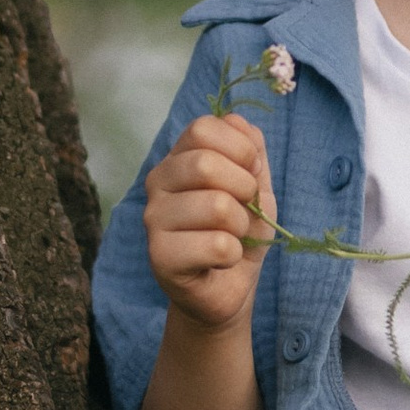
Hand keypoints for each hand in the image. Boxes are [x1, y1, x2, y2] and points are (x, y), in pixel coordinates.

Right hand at [145, 111, 277, 335]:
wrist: (228, 285)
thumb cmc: (238, 230)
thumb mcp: (255, 184)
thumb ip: (250, 150)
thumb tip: (240, 124)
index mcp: (178, 157)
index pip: (203, 128)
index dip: (240, 148)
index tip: (251, 171)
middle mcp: (158, 182)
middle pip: (205, 163)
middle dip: (244, 187)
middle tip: (246, 208)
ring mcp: (154, 219)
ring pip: (216, 206)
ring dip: (241, 226)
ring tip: (232, 236)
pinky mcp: (160, 257)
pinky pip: (217, 245)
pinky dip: (234, 254)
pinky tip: (221, 260)